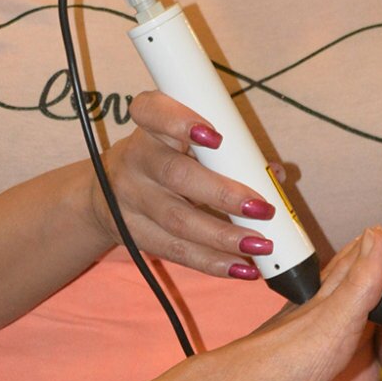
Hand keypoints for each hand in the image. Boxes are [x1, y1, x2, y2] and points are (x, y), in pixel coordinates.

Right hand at [90, 90, 282, 283]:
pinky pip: (176, 251)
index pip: (152, 111)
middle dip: (222, 193)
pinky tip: (243, 268)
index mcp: (149, 125)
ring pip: (178, 220)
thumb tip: (275, 174)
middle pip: (175, 175)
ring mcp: (132, 200)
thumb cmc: (165, 157)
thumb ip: (228, 151)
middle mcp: (137, 159)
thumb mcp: (184, 141)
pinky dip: (213, 262)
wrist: (107, 193)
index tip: (215, 136)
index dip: (179, 122)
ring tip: (261, 245)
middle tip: (262, 208)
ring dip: (224, 236)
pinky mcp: (134, 235)